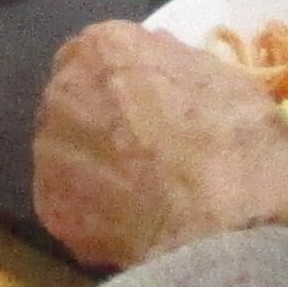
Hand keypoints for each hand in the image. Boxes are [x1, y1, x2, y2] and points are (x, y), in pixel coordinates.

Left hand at [34, 24, 287, 271]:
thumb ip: (185, 66)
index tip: (154, 103)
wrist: (217, 238)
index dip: (129, 79)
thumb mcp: (237, 86)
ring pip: (70, 151)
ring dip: (98, 166)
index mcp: (106, 48)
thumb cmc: (239, 152)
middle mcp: (63, 91)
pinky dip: (96, 213)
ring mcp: (49, 152)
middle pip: (78, 98)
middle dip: (106, 119)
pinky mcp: (48, 208)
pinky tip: (133, 226)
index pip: (103, 52)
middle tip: (148, 150)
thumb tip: (165, 61)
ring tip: (143, 195)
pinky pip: (72, 202)